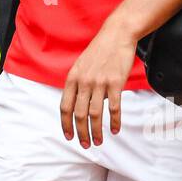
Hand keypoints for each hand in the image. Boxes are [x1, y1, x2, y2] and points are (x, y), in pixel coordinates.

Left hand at [59, 26, 134, 147]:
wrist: (117, 35)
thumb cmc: (99, 51)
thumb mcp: (80, 65)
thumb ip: (77, 84)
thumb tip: (76, 103)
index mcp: (72, 78)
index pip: (64, 107)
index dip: (65, 124)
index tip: (69, 136)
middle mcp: (84, 82)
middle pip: (79, 114)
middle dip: (81, 133)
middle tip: (85, 144)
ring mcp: (99, 83)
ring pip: (95, 114)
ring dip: (96, 131)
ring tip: (98, 141)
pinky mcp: (115, 83)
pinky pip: (114, 107)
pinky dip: (115, 121)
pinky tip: (116, 129)